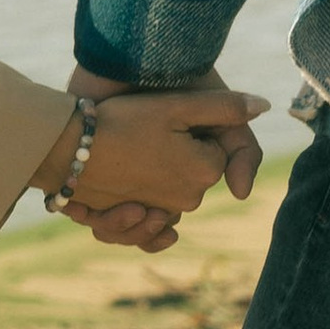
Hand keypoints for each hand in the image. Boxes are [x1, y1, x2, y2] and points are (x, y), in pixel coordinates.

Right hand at [32, 77, 266, 253]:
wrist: (65, 146)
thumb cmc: (121, 120)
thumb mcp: (176, 105)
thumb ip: (225, 106)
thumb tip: (263, 105)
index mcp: (206, 171)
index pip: (215, 148)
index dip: (194, 129)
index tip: (168, 118)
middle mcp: (188, 200)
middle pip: (194, 173)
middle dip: (181, 154)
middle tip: (148, 131)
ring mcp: (157, 214)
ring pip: (171, 195)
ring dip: (160, 180)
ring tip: (134, 154)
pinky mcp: (131, 223)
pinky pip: (146, 224)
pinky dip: (143, 214)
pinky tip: (137, 205)